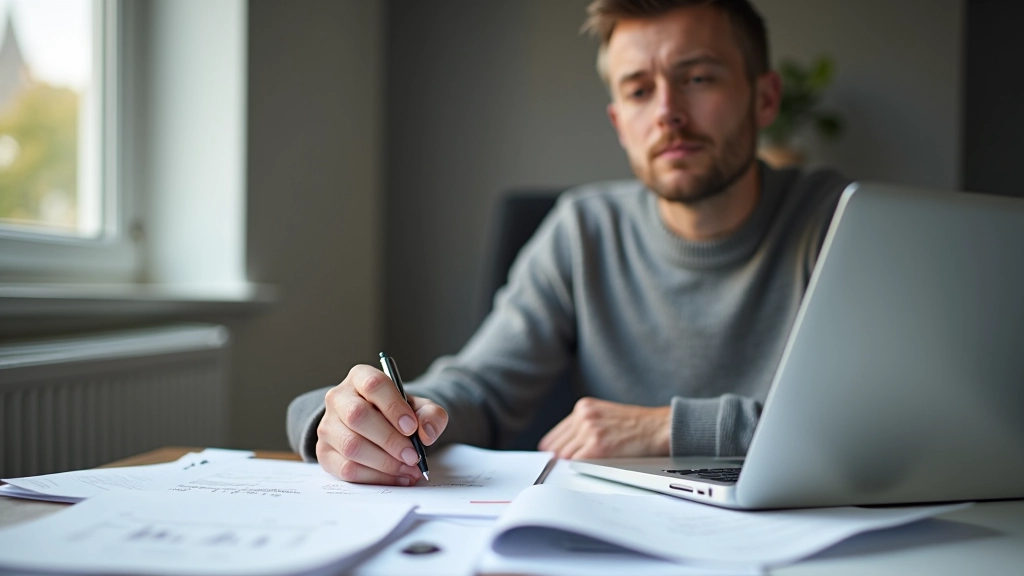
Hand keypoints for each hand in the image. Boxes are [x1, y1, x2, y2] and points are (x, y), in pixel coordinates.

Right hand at [316, 364, 447, 485]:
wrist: (376, 427)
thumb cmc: (396, 414)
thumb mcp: (419, 408)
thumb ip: (431, 415)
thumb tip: (426, 433)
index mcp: (360, 377)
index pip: (373, 385)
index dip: (393, 407)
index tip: (411, 427)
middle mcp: (339, 398)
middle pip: (358, 416)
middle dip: (390, 440)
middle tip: (413, 456)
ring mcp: (328, 426)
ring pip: (351, 446)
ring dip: (385, 463)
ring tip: (408, 469)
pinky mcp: (325, 453)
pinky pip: (347, 469)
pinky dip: (375, 477)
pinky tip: (396, 477)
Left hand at [538, 397, 669, 458]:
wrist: (660, 427)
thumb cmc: (638, 426)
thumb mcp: (606, 415)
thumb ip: (585, 426)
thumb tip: (565, 449)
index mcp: (584, 407)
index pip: (556, 434)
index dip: (553, 450)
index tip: (552, 460)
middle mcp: (584, 416)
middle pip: (556, 446)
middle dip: (559, 460)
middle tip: (562, 471)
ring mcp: (590, 430)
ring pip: (564, 456)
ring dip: (570, 465)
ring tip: (579, 471)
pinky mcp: (598, 446)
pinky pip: (576, 463)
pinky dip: (578, 469)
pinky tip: (586, 470)